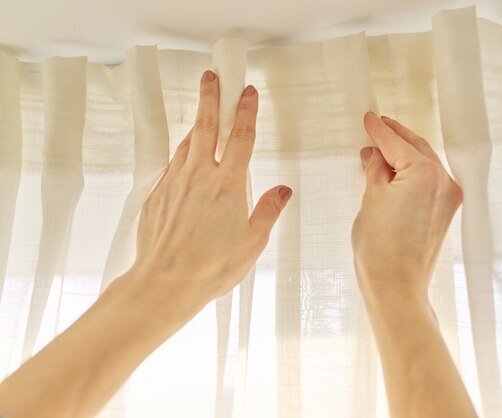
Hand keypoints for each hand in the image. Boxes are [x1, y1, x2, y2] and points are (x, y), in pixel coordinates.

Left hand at [132, 70, 291, 312]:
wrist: (165, 282)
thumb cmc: (211, 266)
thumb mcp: (252, 242)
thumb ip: (268, 211)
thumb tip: (282, 191)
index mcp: (227, 184)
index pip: (241, 137)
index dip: (246, 111)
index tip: (247, 92)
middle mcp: (199, 176)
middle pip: (206, 126)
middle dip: (210, 97)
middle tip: (211, 77)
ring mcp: (174, 183)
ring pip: (186, 144)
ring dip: (196, 125)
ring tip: (201, 114)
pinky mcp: (157, 196)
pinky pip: (171, 167)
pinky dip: (180, 156)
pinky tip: (184, 159)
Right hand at [352, 112, 461, 306]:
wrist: (396, 286)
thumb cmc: (380, 248)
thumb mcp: (371, 199)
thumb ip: (375, 169)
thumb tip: (374, 154)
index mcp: (426, 173)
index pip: (397, 144)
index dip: (379, 130)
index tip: (369, 119)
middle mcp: (444, 182)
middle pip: (417, 148)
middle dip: (396, 137)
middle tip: (378, 126)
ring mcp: (448, 198)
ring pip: (426, 164)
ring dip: (406, 153)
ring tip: (384, 147)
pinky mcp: (446, 212)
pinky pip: (430, 182)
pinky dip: (413, 172)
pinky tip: (397, 170)